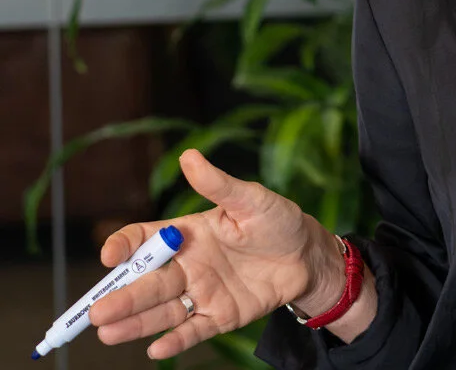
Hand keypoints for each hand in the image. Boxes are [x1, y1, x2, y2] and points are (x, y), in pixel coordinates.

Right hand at [89, 149, 340, 359]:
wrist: (308, 255)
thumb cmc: (278, 221)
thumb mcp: (251, 199)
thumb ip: (218, 184)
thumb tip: (189, 155)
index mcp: (187, 235)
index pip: (144, 241)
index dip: (123, 246)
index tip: (111, 255)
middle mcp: (187, 266)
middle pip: (146, 282)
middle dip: (122, 296)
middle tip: (96, 310)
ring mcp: (202, 293)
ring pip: (162, 310)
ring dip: (135, 322)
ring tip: (107, 332)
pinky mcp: (220, 316)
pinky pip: (193, 330)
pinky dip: (175, 340)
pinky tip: (156, 350)